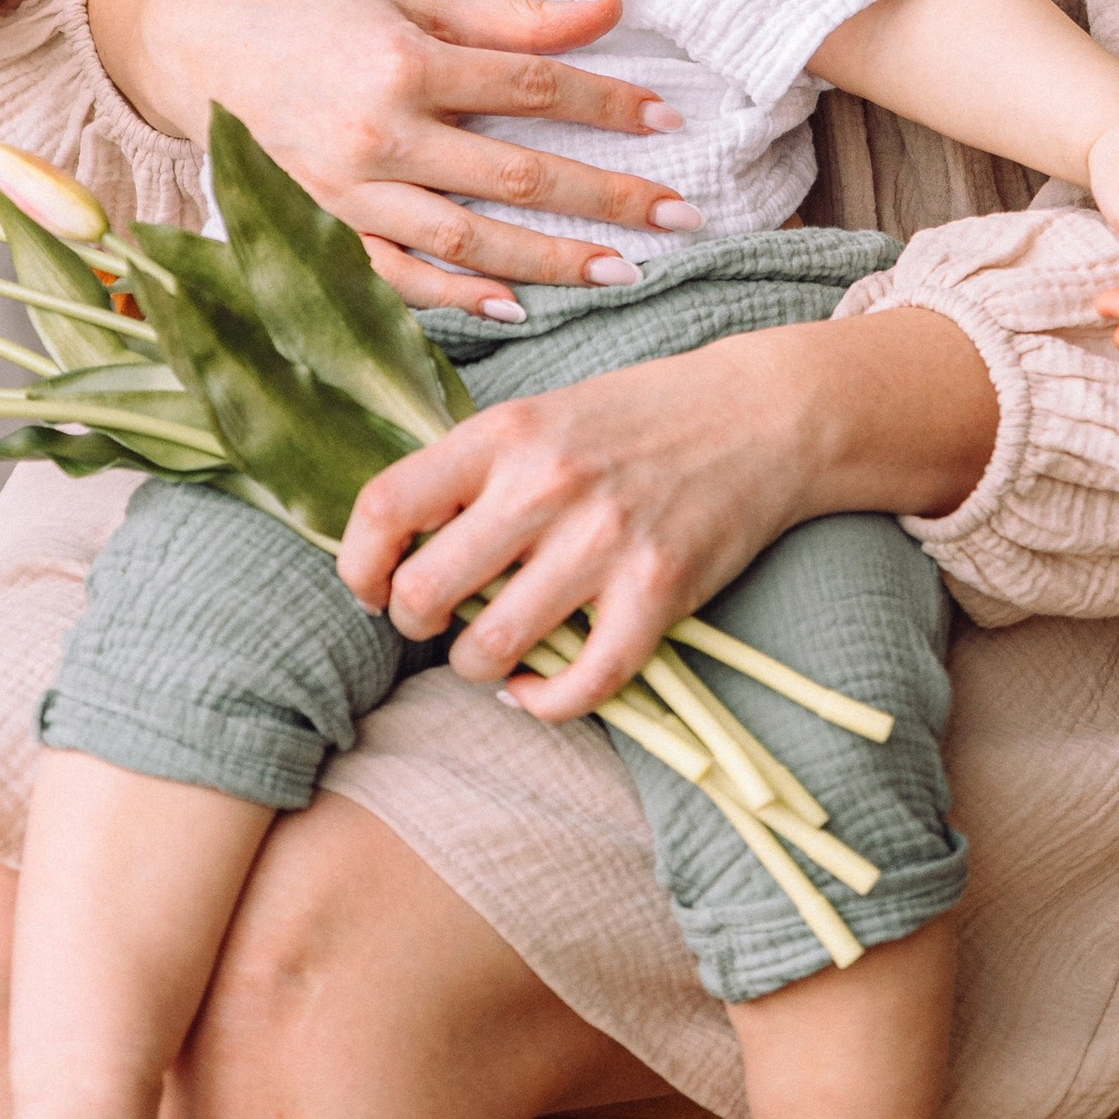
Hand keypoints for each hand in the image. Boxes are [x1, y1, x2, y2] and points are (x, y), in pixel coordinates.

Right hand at [86, 0, 700, 311]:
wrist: (198, 46)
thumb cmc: (314, 8)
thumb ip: (512, 14)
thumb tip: (616, 4)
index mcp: (405, 58)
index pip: (531, 85)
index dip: (607, 102)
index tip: (668, 119)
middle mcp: (378, 131)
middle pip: (515, 172)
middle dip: (604, 197)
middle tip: (679, 217)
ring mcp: (345, 191)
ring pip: (465, 238)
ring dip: (547, 259)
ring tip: (618, 271)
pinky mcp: (317, 230)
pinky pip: (395, 278)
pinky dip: (454, 296)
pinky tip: (512, 306)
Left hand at [338, 309, 997, 717]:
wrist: (760, 414)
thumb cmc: (638, 419)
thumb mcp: (543, 414)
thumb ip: (475, 470)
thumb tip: (398, 546)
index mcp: (505, 432)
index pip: (385, 506)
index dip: (357, 564)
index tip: (372, 586)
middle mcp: (546, 484)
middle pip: (426, 592)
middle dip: (414, 623)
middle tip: (436, 621)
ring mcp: (604, 541)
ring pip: (491, 648)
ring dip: (476, 667)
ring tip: (491, 652)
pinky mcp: (657, 591)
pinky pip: (579, 684)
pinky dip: (545, 703)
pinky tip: (539, 689)